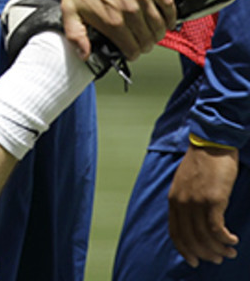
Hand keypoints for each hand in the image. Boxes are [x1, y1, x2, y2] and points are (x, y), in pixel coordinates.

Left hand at [59, 0, 175, 60]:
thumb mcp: (70, 10)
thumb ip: (76, 35)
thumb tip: (83, 55)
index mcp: (112, 22)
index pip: (132, 49)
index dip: (132, 54)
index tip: (131, 52)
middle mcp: (130, 12)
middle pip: (148, 40)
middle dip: (145, 45)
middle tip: (141, 43)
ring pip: (160, 26)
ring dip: (158, 34)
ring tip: (153, 34)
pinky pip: (169, 6)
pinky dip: (171, 17)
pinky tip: (167, 21)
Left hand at [169, 144, 239, 265]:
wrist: (211, 144)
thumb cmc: (202, 163)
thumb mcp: (185, 184)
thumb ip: (186, 201)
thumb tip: (193, 221)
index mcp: (173, 200)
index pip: (175, 232)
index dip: (185, 250)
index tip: (194, 261)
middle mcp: (182, 203)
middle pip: (190, 238)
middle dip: (205, 253)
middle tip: (218, 259)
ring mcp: (196, 202)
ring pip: (205, 236)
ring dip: (218, 249)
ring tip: (229, 252)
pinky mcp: (213, 200)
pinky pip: (216, 228)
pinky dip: (225, 239)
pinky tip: (233, 241)